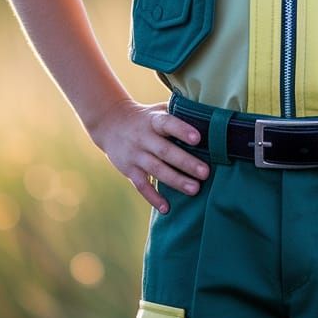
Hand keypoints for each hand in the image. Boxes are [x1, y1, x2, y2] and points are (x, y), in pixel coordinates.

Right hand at [88, 99, 209, 213]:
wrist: (110, 123)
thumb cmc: (145, 117)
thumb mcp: (158, 109)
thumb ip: (178, 112)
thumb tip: (208, 116)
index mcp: (153, 120)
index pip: (168, 123)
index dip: (182, 130)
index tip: (198, 138)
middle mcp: (143, 138)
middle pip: (165, 151)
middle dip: (186, 162)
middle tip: (205, 172)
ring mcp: (135, 155)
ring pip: (156, 170)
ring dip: (176, 181)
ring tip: (194, 189)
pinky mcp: (129, 170)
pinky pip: (141, 185)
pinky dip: (153, 197)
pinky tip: (166, 208)